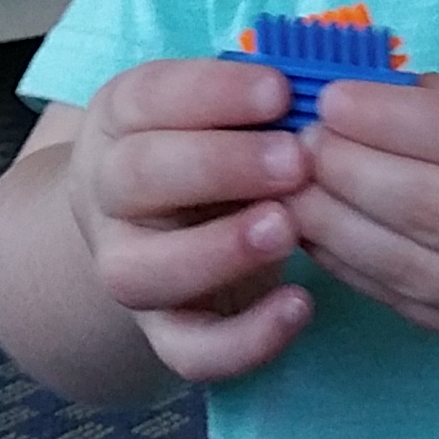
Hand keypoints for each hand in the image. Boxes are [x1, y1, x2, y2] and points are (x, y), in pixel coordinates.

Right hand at [66, 59, 316, 382]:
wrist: (159, 229)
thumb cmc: (213, 147)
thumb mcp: (222, 109)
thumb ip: (261, 99)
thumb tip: (331, 87)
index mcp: (121, 120)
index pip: (147, 98)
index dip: (211, 93)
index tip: (281, 91)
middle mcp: (107, 194)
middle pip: (136, 177)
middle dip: (218, 165)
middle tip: (296, 160)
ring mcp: (127, 267)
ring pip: (141, 273)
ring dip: (218, 250)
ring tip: (287, 228)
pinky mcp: (162, 332)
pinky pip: (188, 351)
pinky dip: (244, 338)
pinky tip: (300, 306)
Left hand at [288, 71, 438, 358]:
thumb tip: (366, 90)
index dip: (392, 119)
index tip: (329, 100)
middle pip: (438, 209)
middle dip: (352, 174)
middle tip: (296, 148)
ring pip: (418, 270)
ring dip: (340, 230)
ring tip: (292, 194)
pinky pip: (417, 309)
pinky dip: (358, 274)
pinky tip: (321, 240)